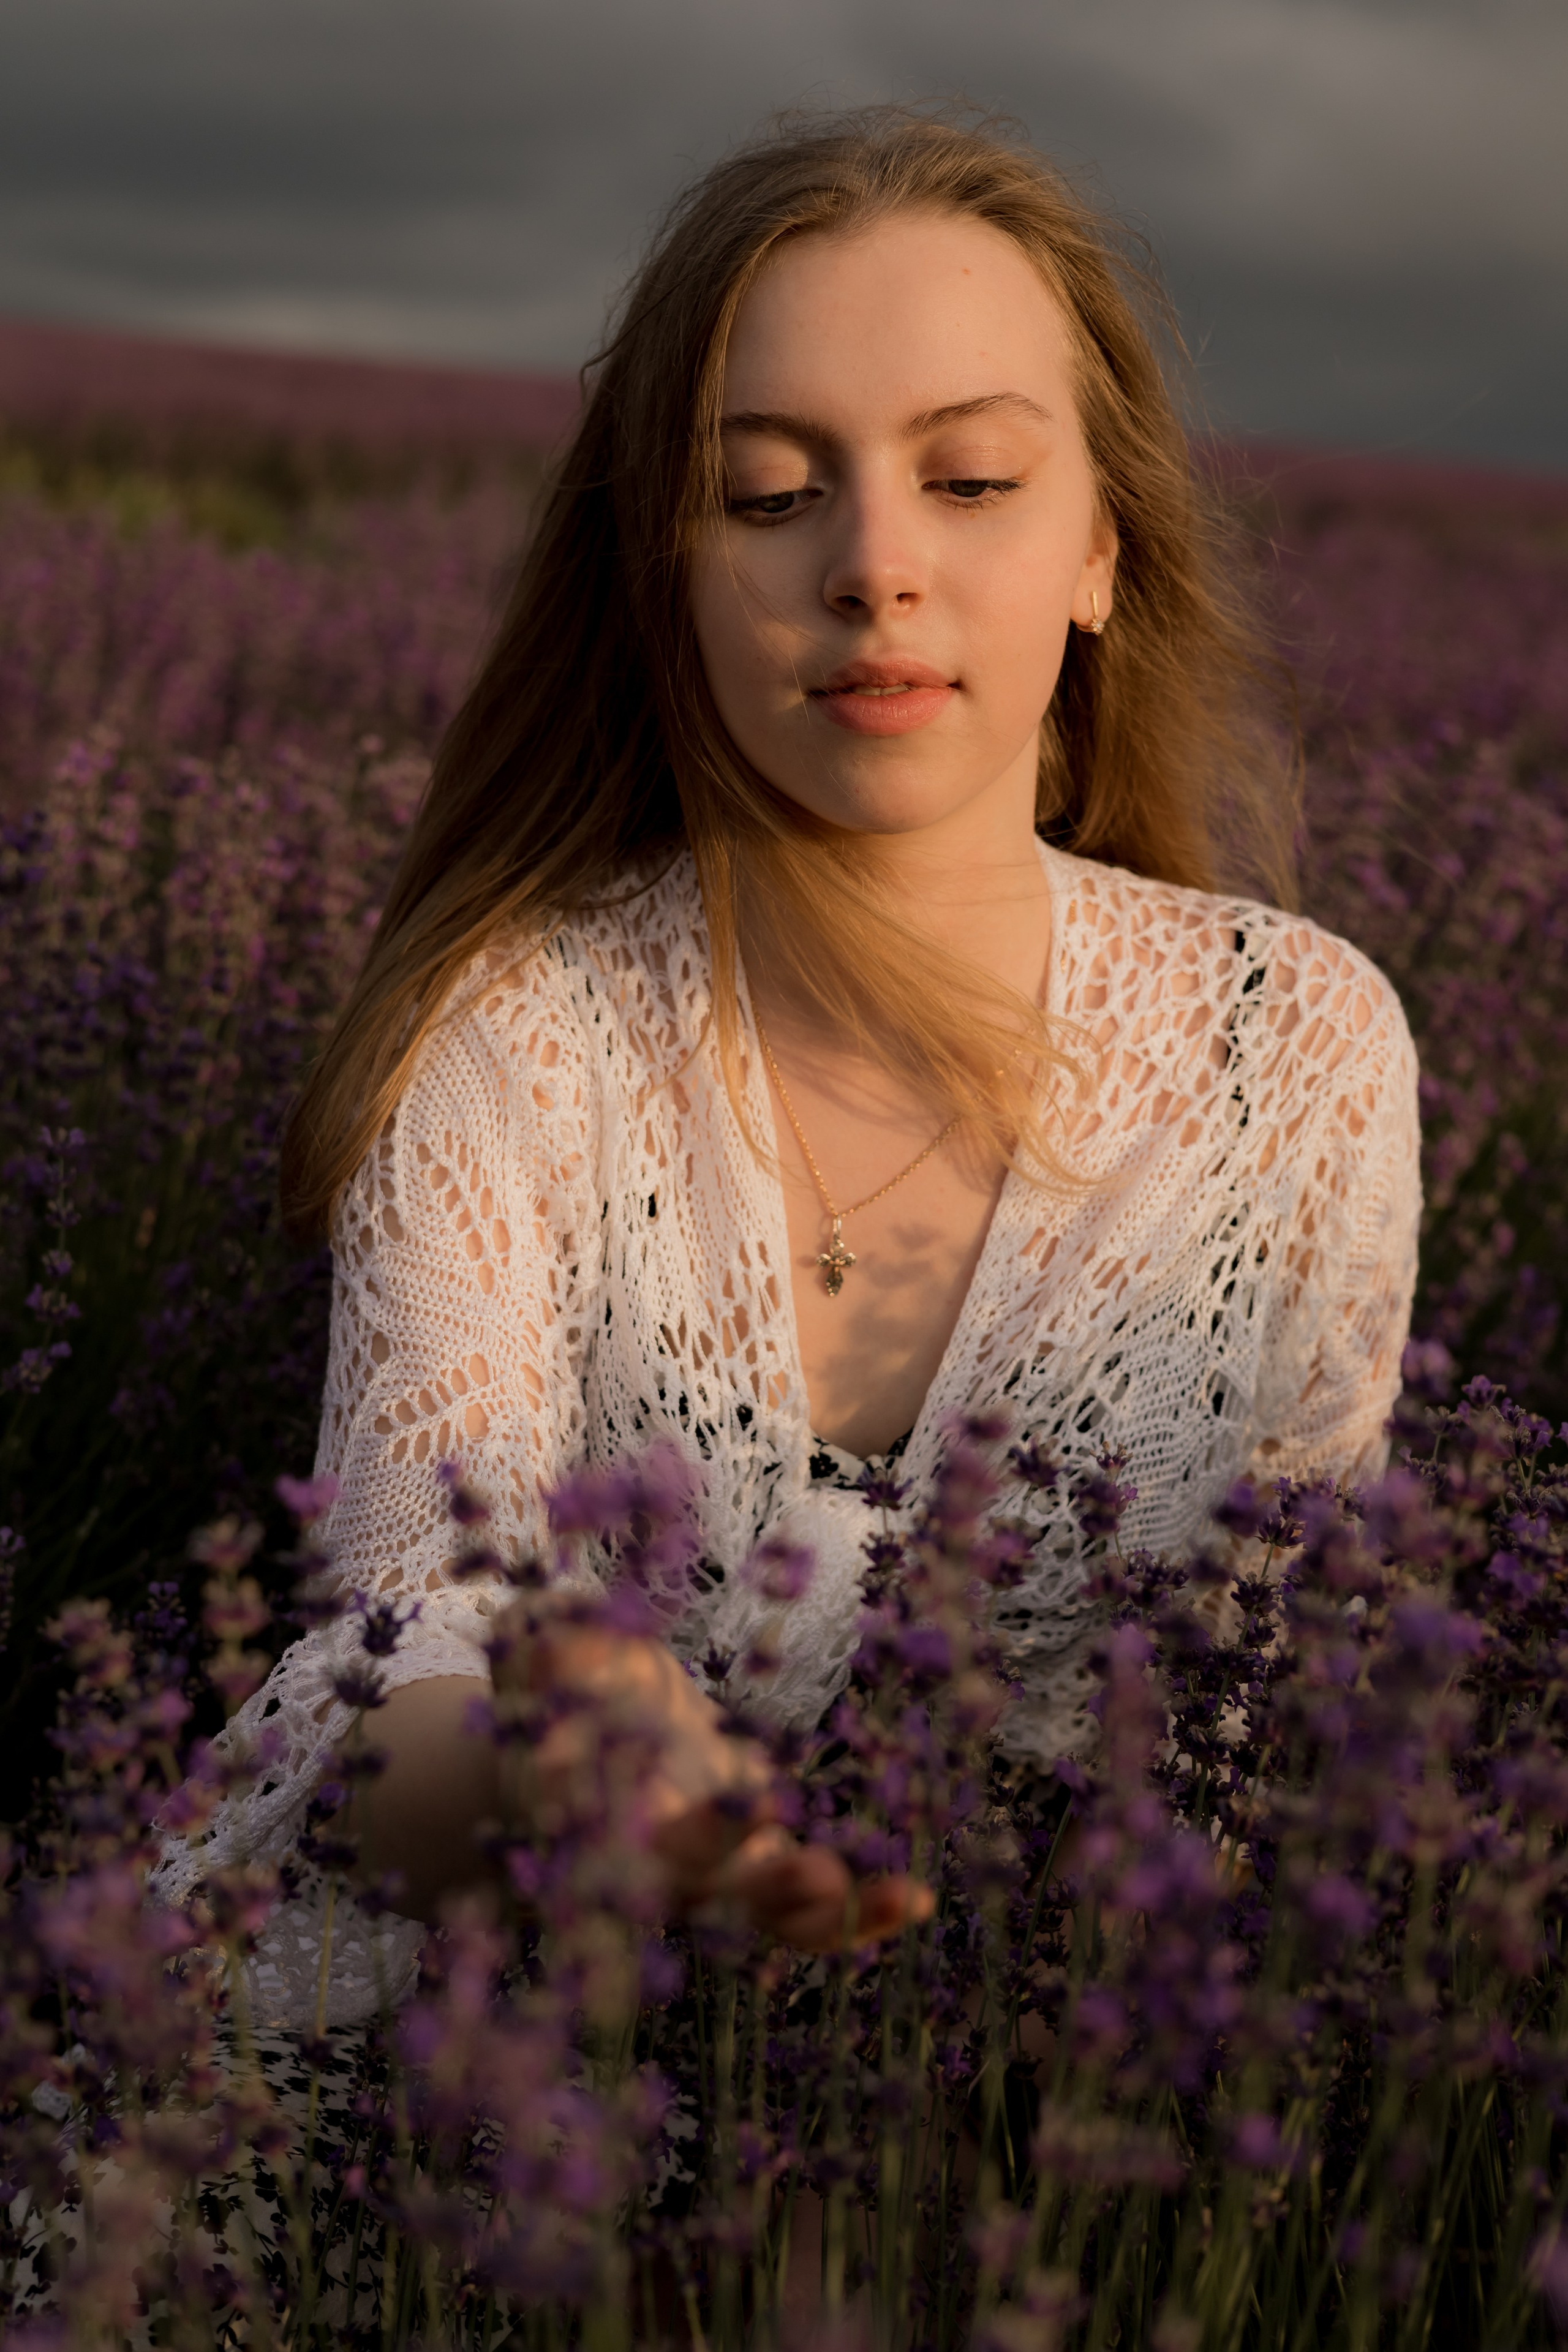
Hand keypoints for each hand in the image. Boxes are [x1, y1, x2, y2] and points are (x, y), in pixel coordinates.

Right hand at [490, 1599, 931, 1952]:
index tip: (714, 1798)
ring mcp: (706, 1872)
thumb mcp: (537, 1655)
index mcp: (587, 1811)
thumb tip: (553, 1630)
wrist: (575, 1747)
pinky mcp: (752, 1865)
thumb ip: (544, 1643)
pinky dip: (857, 1913)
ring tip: (893, 1895)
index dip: (651, 1819)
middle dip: (753, 1873)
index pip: (615, 1829)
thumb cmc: (553, 1689)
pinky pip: (804, 1910)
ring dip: (826, 1911)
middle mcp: (646, 1858)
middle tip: (811, 1865)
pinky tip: (915, 1900)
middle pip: (698, 1881)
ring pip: (763, 1914)